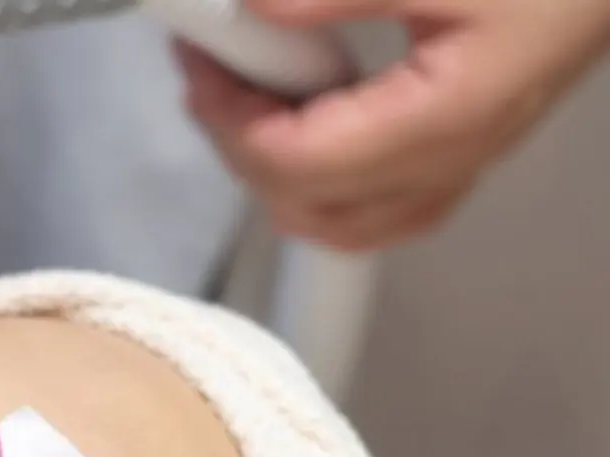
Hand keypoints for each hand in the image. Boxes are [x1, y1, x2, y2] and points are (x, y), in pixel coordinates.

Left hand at [178, 0, 609, 251]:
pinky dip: (325, 178)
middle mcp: (452, 161)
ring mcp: (464, 164)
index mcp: (441, 120)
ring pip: (340, 224)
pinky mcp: (469, 150)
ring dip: (278, 171)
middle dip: (242, 146)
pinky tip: (310, 114)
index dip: (230, 120)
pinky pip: (379, 206)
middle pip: (306, 207)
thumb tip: (254, 11)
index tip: (200, 62)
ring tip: (252, 93)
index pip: (294, 164)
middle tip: (215, 72)